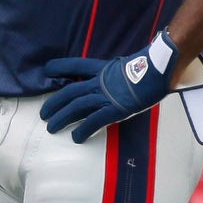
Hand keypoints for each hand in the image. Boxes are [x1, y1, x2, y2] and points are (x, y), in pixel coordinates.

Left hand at [41, 35, 181, 143]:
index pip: (77, 65)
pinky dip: (83, 130)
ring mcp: (106, 96)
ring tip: (51, 127)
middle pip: (70, 92)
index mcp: (103, 69)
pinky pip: (94, 121)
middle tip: (44, 114)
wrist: (159, 69)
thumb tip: (119, 78)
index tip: (47, 70)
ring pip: (76, 107)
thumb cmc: (151, 66)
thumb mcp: (129, 65)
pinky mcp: (114, 109)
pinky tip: (76, 137)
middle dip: (55, 103)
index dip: (61, 67)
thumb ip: (119, 73)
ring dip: (62, 118)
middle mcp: (100, 82)